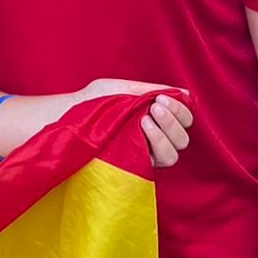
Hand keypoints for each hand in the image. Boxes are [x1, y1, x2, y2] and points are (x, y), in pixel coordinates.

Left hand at [75, 79, 192, 167]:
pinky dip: (156, 142)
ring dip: (166, 132)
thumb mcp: (124, 89)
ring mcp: (146, 157)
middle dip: (174, 120)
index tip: (163, 97)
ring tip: (145, 117)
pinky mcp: (136, 168)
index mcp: (155, 122)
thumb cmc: (95, 101)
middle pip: (183, 138)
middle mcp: (154, 142)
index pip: (184, 121)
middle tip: (156, 106)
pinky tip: (142, 127)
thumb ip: (152, 91)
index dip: (180, 110)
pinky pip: (157, 161)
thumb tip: (185, 93)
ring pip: (174, 153)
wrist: (73, 115)